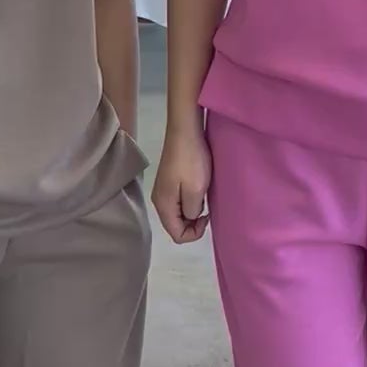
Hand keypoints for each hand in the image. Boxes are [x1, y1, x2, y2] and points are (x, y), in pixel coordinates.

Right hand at [152, 124, 211, 244]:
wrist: (185, 131)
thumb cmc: (191, 161)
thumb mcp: (195, 191)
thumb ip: (192, 212)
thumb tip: (191, 217)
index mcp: (163, 205)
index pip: (177, 235)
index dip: (194, 233)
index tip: (207, 216)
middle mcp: (159, 201)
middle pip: (175, 226)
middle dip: (193, 224)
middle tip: (208, 210)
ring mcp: (163, 190)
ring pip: (178, 214)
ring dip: (192, 212)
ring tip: (204, 197)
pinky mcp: (168, 181)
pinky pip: (179, 202)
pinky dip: (189, 202)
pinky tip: (199, 190)